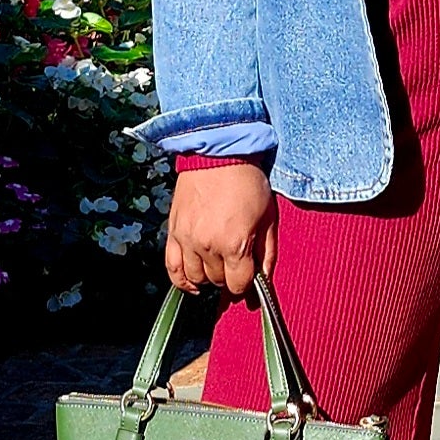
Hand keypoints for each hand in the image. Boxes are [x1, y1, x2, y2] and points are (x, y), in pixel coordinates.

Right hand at [166, 163, 277, 297]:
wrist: (218, 155)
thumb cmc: (246, 182)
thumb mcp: (267, 217)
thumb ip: (267, 251)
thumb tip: (264, 277)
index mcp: (233, 244)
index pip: (238, 284)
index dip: (246, 283)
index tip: (249, 274)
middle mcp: (207, 246)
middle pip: (217, 280)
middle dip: (228, 276)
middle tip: (235, 263)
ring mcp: (187, 240)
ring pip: (195, 277)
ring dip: (207, 277)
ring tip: (217, 266)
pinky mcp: (173, 232)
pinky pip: (172, 267)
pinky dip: (180, 280)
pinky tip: (192, 283)